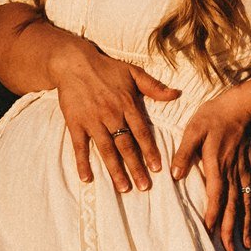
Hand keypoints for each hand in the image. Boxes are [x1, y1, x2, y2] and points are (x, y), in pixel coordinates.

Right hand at [52, 36, 179, 195]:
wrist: (73, 62)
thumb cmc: (105, 68)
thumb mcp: (133, 72)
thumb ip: (154, 86)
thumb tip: (176, 94)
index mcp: (127, 104)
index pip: (141, 132)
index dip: (150, 151)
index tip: (157, 168)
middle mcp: (111, 114)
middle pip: (126, 146)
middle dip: (136, 168)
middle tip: (144, 187)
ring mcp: (92, 120)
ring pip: (106, 150)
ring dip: (115, 170)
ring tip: (124, 188)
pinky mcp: (76, 123)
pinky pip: (80, 146)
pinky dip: (83, 163)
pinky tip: (87, 178)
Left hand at [170, 89, 250, 250]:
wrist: (245, 104)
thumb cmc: (216, 115)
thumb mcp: (194, 129)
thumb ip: (184, 152)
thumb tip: (174, 174)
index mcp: (217, 166)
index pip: (215, 198)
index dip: (213, 217)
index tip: (210, 235)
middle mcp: (233, 173)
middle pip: (233, 207)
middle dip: (231, 230)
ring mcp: (245, 171)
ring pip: (246, 203)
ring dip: (245, 224)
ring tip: (247, 244)